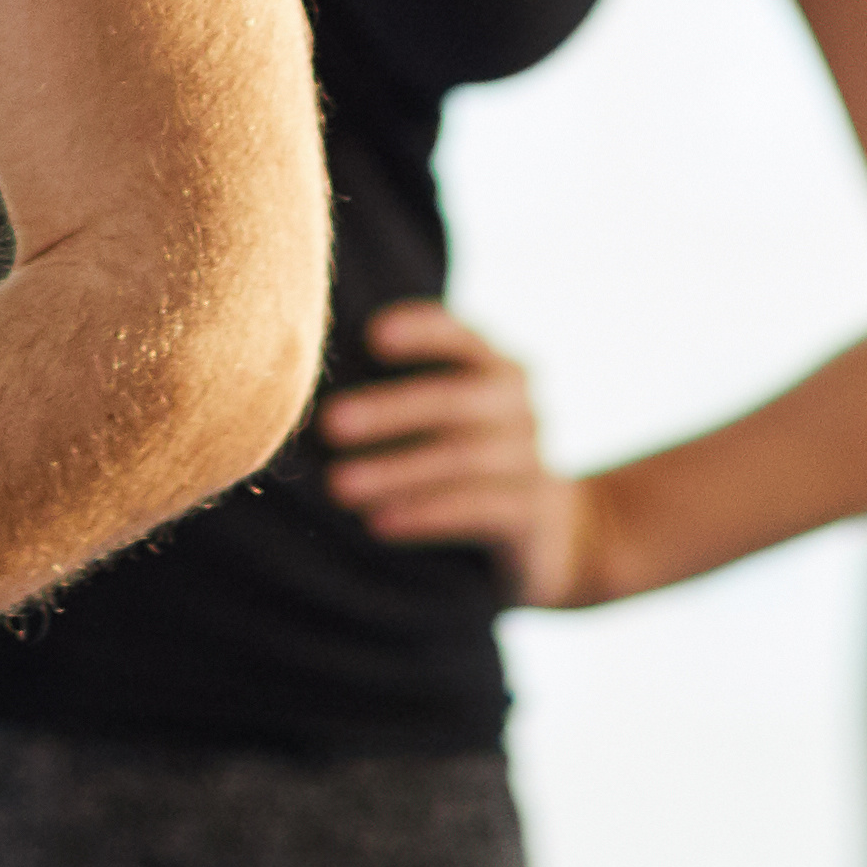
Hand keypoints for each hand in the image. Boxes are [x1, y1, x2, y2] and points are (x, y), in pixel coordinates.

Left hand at [317, 301, 609, 609]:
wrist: (564, 535)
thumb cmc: (476, 460)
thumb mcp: (459, 417)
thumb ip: (410, 392)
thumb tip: (303, 383)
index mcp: (498, 367)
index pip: (462, 336)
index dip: (421, 332)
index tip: (370, 335)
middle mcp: (520, 405)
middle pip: (455, 401)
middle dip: (388, 411)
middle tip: (327, 424)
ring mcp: (532, 461)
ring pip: (462, 460)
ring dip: (395, 472)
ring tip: (338, 487)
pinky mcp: (532, 516)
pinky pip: (477, 512)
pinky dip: (424, 515)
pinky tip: (377, 523)